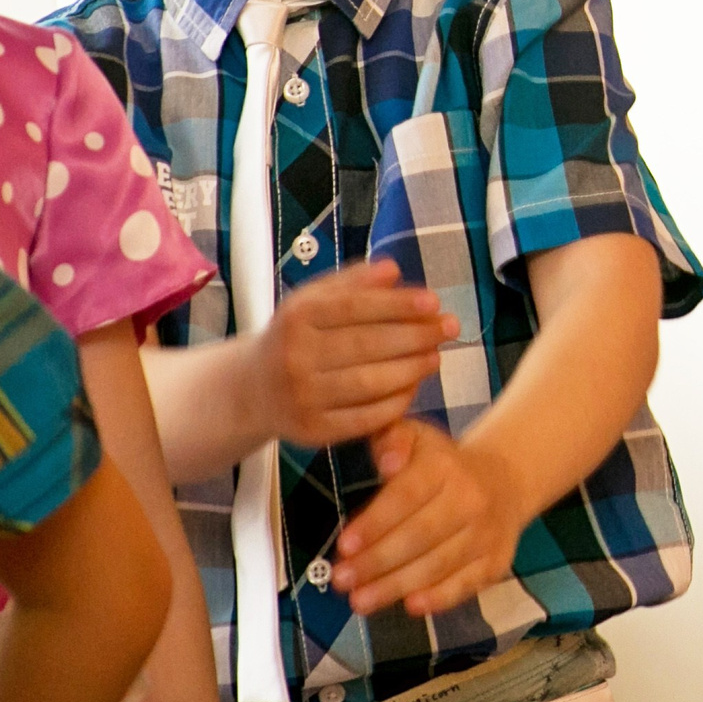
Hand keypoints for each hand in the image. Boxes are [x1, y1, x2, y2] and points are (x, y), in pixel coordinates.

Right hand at [253, 261, 454, 448]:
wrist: (252, 390)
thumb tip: (393, 270)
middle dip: (417, 335)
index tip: (434, 301)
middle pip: (367, 345)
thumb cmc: (298, 336)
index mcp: (296, 318)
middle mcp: (294, 357)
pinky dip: (396, 402)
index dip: (398, 304)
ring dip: (412, 369)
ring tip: (436, 356)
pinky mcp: (311, 431)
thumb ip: (354, 282)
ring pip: (369, 383)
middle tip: (450, 328)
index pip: (354, 307)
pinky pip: (364, 419)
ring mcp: (301, 398)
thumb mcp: (315, 300)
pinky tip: (413, 386)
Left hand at [333, 418, 528, 616]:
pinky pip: (466, 583)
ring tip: (359, 601)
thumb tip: (388, 461)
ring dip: (396, 586)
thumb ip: (392, 439)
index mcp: (446, 466)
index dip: (375, 523)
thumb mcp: (417, 438)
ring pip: (438, 564)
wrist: (505, 479)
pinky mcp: (495, 560)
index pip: (407, 496)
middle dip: (376, 561)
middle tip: (341, 580)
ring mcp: (486, 532)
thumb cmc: (443, 463)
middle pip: (420, 535)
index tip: (344, 545)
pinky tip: (411, 606)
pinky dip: (440, 598)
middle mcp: (472, 498)